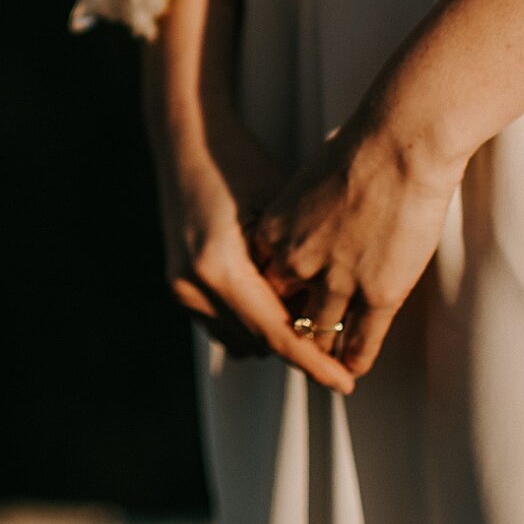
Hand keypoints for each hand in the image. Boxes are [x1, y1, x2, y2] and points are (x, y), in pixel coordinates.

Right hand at [156, 113, 355, 389]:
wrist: (188, 140)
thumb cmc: (240, 164)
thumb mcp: (279, 213)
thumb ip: (297, 270)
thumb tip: (325, 317)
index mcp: (219, 266)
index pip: (275, 334)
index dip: (314, 362)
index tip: (345, 383)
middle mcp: (193, 285)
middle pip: (258, 344)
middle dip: (298, 348)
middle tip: (339, 349)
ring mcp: (180, 289)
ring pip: (240, 341)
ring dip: (273, 336)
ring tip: (310, 317)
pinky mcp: (177, 286)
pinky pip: (222, 325)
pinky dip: (251, 322)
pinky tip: (277, 301)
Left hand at [245, 112, 465, 378]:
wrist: (401, 144)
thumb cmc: (360, 148)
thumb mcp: (309, 182)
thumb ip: (301, 214)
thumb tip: (307, 221)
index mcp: (273, 232)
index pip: (260, 281)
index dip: (270, 298)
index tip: (279, 308)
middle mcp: (297, 263)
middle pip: (282, 313)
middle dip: (288, 330)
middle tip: (296, 343)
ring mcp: (337, 283)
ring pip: (320, 334)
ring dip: (322, 352)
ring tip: (326, 369)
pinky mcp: (378, 295)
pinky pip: (361, 341)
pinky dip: (356, 359)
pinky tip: (354, 371)